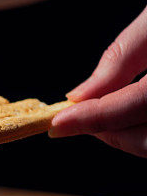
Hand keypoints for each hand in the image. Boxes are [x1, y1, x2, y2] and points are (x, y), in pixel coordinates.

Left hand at [49, 5, 146, 156]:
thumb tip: (78, 96)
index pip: (136, 105)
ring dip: (125, 137)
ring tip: (103, 115)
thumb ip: (121, 58)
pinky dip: (143, 133)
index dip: (93, 118)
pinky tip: (129, 117)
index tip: (56, 123)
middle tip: (77, 118)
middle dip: (108, 132)